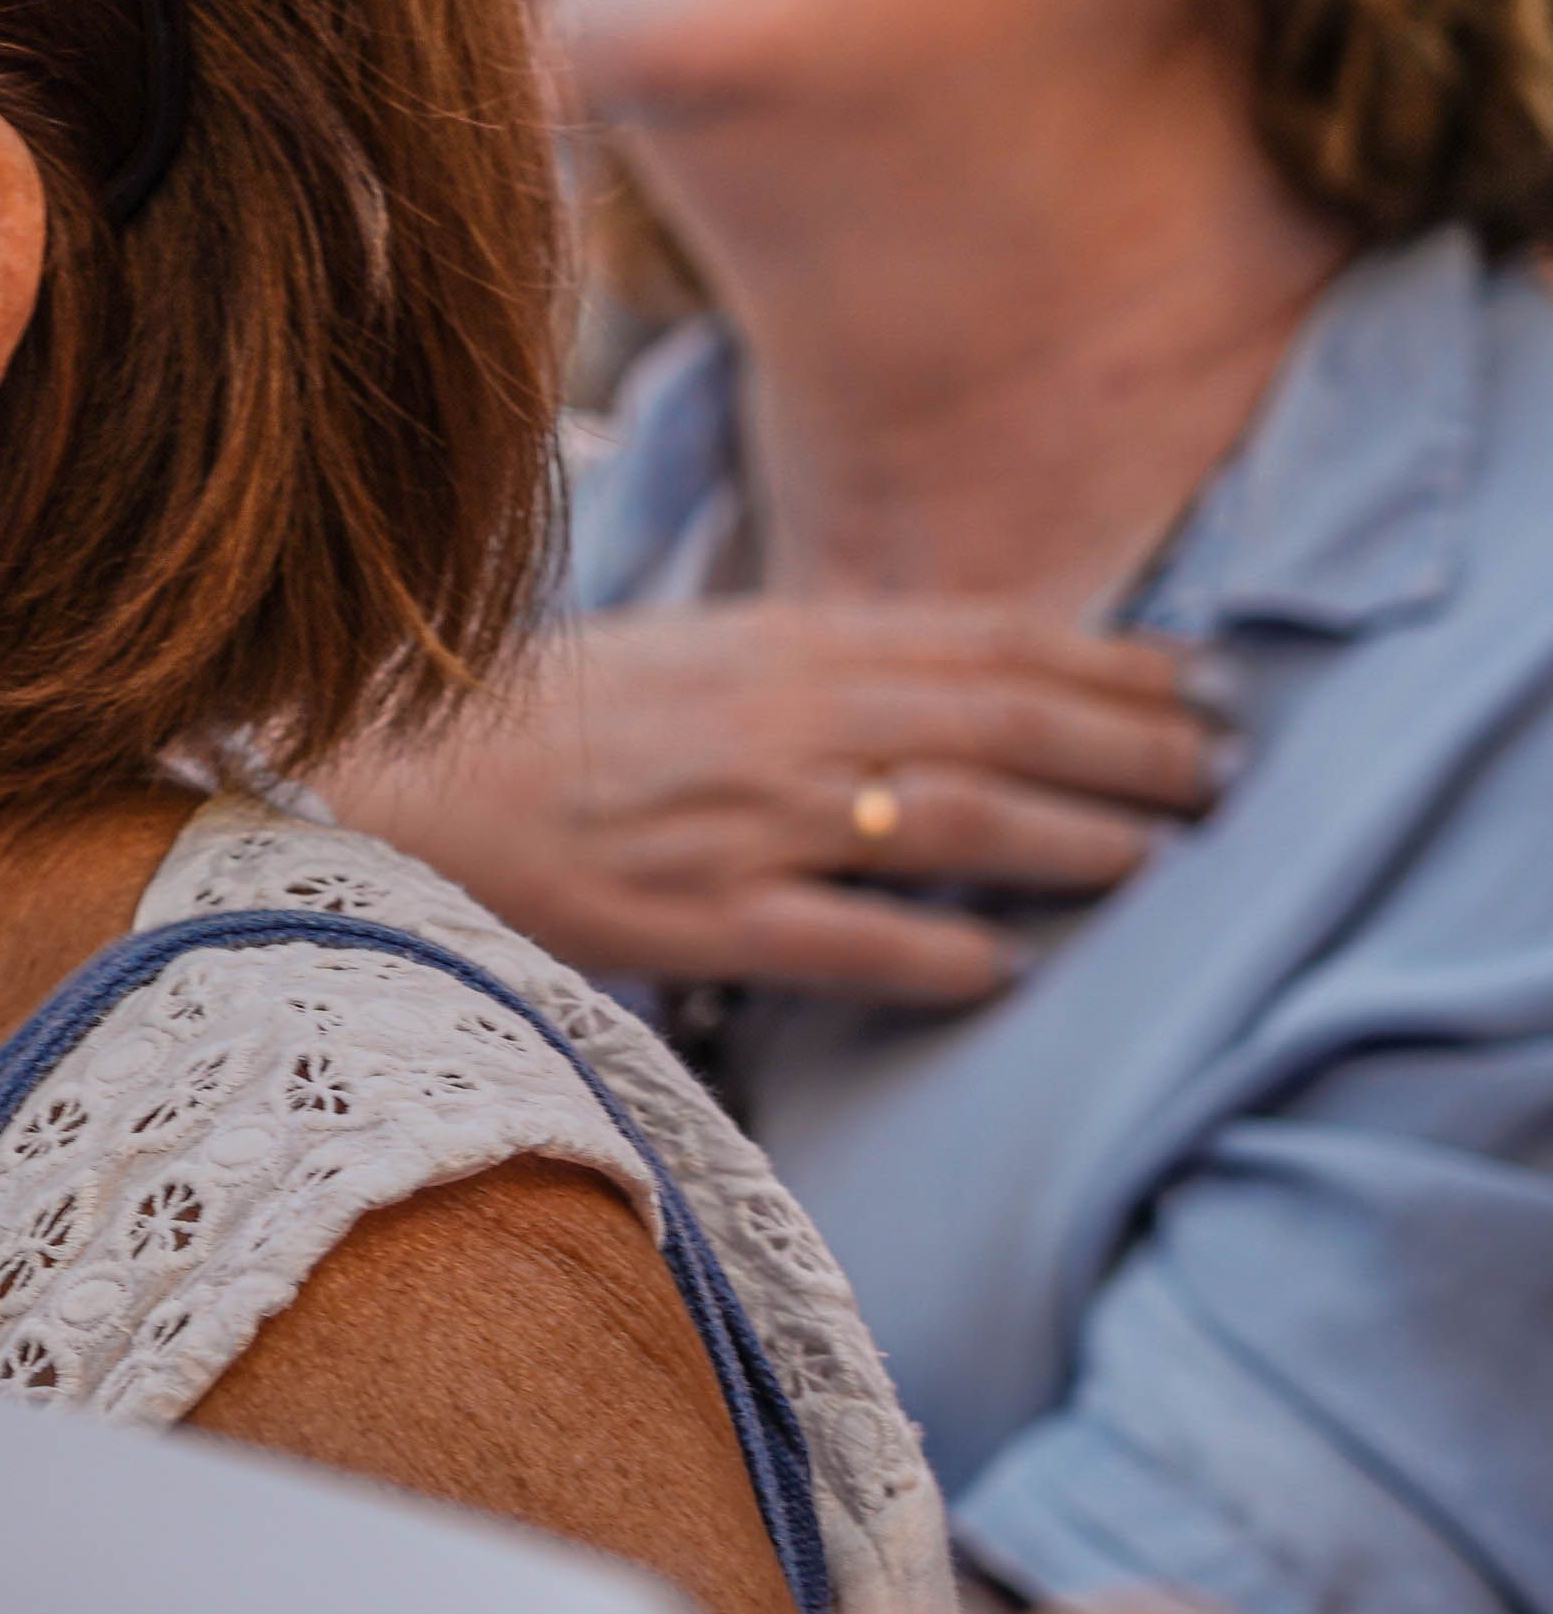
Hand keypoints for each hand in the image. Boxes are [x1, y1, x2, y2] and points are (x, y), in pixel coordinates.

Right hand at [335, 602, 1220, 1009]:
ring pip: (955, 822)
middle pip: (1000, 724)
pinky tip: (1005, 969)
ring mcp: (740, 820)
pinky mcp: (695, 917)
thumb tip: (957, 680)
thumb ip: (816, 663)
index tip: (1204, 686)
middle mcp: (777, 722)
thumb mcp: (689, 655)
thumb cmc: (540, 725)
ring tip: (1157, 860)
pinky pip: (848, 940)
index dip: (1113, 665)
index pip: (986, 644)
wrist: (388, 781)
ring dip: (1077, 841)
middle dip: (1133, 748)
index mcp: (776, 645)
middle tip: (1224, 775)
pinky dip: (941, 955)